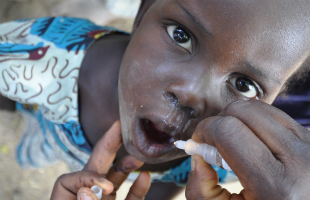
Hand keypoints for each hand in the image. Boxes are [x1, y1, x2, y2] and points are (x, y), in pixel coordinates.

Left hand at [51, 121, 150, 199]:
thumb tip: (87, 189)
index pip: (70, 180)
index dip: (86, 177)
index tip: (104, 184)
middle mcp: (88, 197)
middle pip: (95, 166)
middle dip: (108, 144)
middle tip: (120, 125)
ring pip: (115, 178)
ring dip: (126, 164)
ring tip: (138, 154)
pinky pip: (130, 198)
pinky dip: (138, 188)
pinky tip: (146, 176)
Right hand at [186, 100, 309, 199]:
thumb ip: (200, 190)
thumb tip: (197, 158)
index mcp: (277, 185)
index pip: (229, 132)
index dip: (205, 130)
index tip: (198, 142)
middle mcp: (300, 159)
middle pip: (242, 111)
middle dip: (219, 121)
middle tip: (213, 143)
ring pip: (258, 108)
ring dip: (236, 119)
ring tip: (233, 144)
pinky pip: (273, 115)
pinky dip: (253, 122)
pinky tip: (251, 142)